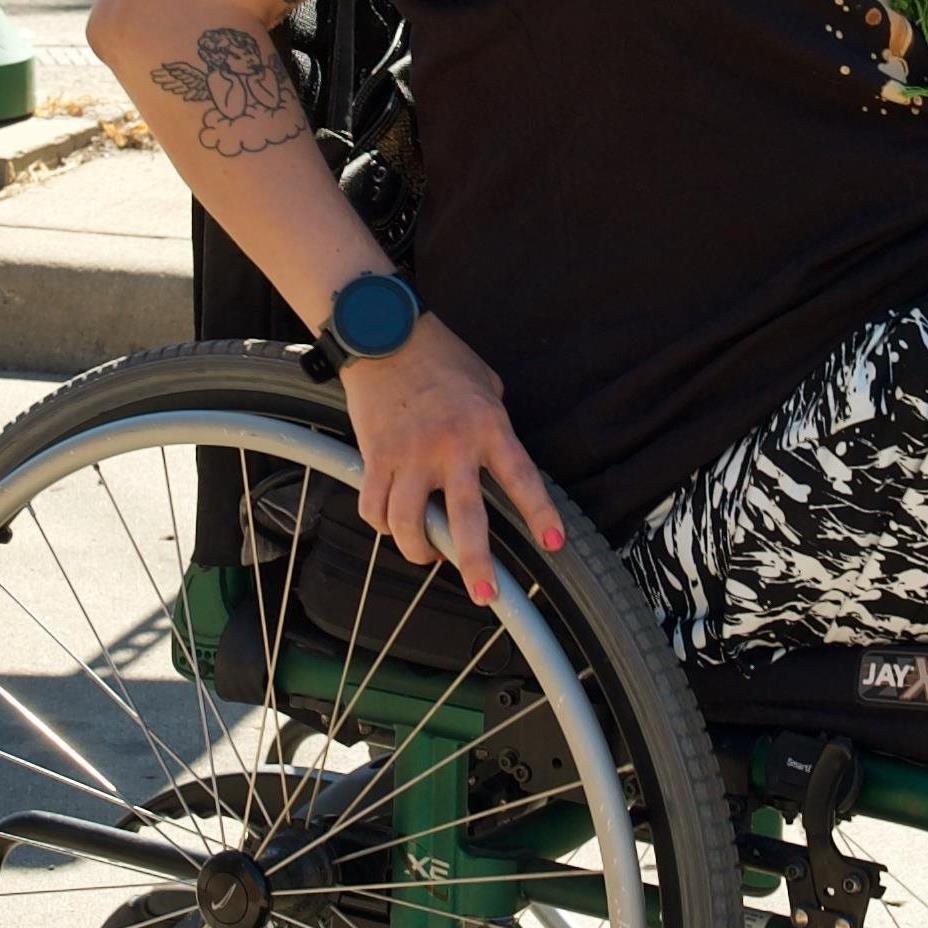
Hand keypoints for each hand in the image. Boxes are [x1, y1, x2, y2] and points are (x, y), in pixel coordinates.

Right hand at [340, 316, 565, 603]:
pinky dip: (382, 523)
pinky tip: (391, 522)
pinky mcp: (375, 456)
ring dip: (418, 549)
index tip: (553, 545)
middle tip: (485, 594)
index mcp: (488, 426)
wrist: (384, 332)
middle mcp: (450, 446)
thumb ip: (495, 425)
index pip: (521, 479)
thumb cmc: (440, 356)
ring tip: (427, 555)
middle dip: (476, 563)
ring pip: (409, 523)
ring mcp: (409, 454)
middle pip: (465, 518)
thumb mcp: (487, 386)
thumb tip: (498, 458)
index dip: (539, 515)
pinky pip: (374, 507)